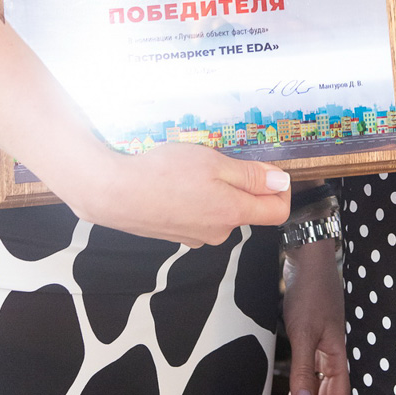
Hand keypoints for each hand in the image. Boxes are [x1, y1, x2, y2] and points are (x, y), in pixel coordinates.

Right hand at [70, 142, 291, 245]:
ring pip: (220, 209)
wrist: (114, 193)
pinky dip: (194, 197)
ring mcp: (195, 236)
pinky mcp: (177, 234)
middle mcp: (218, 231)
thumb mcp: (213, 163)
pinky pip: (198, 213)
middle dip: (242, 183)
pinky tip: (174, 182)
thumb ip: (250, 175)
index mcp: (232, 213)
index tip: (269, 169)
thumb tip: (281, 182)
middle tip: (218, 158)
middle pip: (247, 208)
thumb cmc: (164, 173)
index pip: (278, 212)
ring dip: (214, 189)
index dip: (281, 189)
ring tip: (189, 169)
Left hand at [278, 238, 348, 394]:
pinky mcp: (314, 341)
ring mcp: (325, 350)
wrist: (310, 259)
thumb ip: (304, 371)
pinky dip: (301, 394)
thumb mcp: (303, 333)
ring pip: (316, 392)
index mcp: (338, 358)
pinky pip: (310, 377)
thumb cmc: (310, 292)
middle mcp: (335, 357)